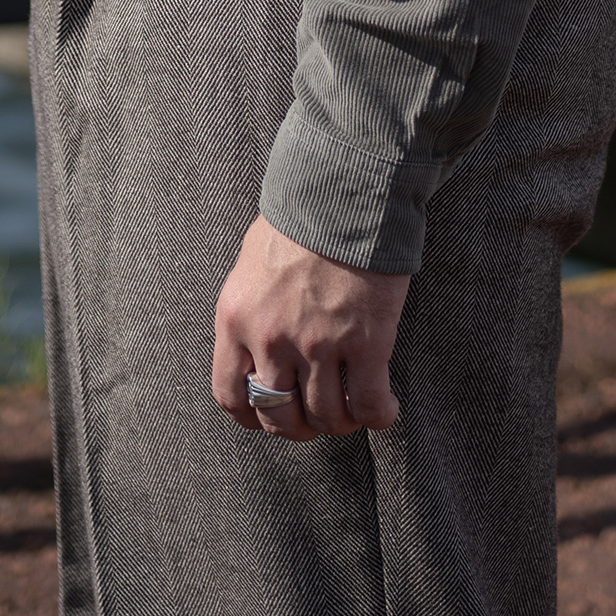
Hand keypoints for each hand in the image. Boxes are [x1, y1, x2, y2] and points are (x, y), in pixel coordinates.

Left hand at [210, 215, 407, 443]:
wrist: (345, 189)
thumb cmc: (300, 219)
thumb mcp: (251, 266)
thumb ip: (251, 313)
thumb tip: (259, 350)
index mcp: (236, 319)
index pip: (231, 395)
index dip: (254, 418)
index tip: (272, 418)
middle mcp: (272, 339)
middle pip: (279, 416)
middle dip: (300, 427)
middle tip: (316, 418)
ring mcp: (318, 344)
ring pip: (326, 417)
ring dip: (340, 422)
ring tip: (351, 410)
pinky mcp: (365, 342)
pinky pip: (368, 404)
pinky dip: (377, 416)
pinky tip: (384, 410)